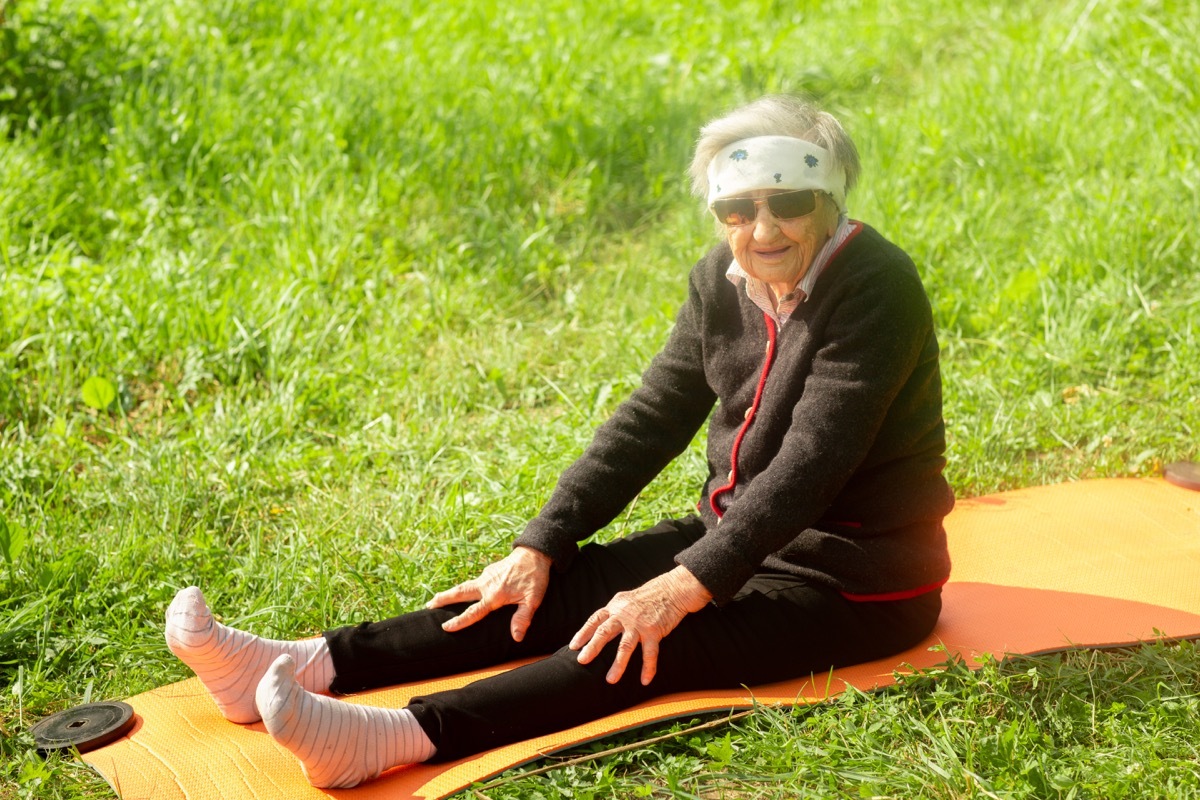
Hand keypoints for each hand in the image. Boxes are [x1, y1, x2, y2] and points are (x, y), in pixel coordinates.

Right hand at [427, 546, 551, 641]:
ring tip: (437, 599)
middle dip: (443, 599)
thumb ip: (522, 618)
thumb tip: (516, 637)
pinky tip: (463, 592)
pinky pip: (474, 582)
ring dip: (450, 593)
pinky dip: (464, 588)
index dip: (459, 621)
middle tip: (428, 606)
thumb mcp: (532, 600)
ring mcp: (486, 576)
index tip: (445, 626)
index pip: (473, 612)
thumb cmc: (535, 578)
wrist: (535, 553)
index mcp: (494, 595)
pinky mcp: (489, 570)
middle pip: (460, 593)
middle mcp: (486, 585)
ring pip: (464, 586)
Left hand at [569, 566, 711, 685]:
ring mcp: (639, 624)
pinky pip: (650, 653)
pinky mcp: (654, 632)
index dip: (583, 633)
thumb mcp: (625, 600)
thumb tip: (598, 626)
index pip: (595, 620)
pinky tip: (645, 680)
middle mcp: (624, 615)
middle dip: (593, 647)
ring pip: (625, 646)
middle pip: (605, 632)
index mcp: (615, 607)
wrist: (671, 590)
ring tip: (610, 680)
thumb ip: (613, 612)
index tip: (573, 646)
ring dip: (618, 665)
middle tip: (582, 661)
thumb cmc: (647, 596)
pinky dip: (648, 668)